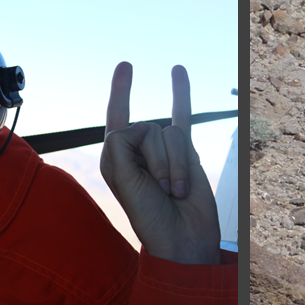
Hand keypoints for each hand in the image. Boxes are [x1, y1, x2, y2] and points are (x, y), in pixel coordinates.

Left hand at [99, 63, 220, 264]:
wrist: (183, 238)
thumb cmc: (150, 217)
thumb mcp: (123, 180)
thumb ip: (122, 143)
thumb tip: (146, 126)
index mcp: (117, 158)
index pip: (116, 116)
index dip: (120, 91)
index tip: (126, 66)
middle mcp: (138, 151)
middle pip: (147, 128)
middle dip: (156, 159)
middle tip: (159, 191)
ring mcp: (164, 151)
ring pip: (171, 133)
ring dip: (176, 165)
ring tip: (175, 191)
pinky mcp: (187, 152)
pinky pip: (185, 117)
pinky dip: (181, 93)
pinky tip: (178, 72)